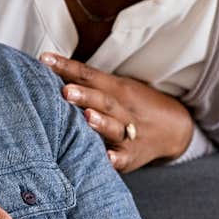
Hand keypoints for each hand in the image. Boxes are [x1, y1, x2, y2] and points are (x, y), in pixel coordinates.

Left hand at [40, 54, 192, 172]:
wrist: (173, 128)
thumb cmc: (129, 105)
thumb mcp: (113, 88)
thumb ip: (85, 81)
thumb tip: (46, 66)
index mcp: (115, 88)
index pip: (88, 75)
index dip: (66, 67)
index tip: (44, 60)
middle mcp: (123, 108)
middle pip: (103, 99)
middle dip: (84, 96)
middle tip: (65, 91)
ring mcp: (129, 132)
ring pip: (115, 127)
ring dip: (101, 122)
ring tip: (87, 117)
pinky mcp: (132, 155)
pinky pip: (124, 157)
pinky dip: (116, 158)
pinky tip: (107, 158)